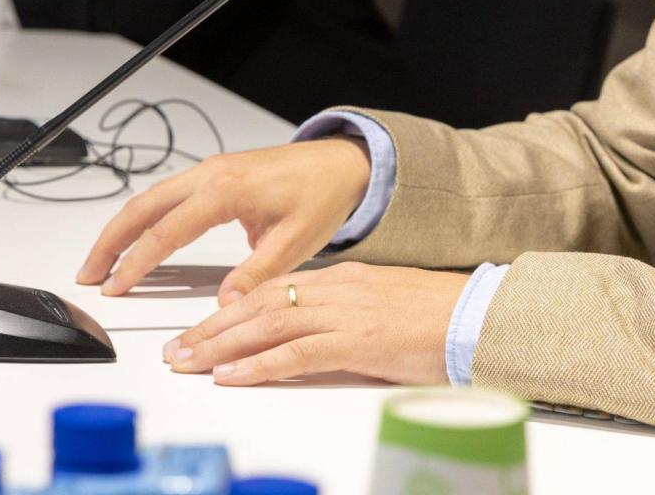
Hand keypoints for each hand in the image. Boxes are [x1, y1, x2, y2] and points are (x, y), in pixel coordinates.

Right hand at [78, 138, 372, 303]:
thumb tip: (225, 305)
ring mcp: (208, 171)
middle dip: (110, 241)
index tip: (115, 286)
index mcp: (225, 190)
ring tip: (101, 262)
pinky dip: (143, 218)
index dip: (136, 262)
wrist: (342, 163)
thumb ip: (257, 275)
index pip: (166, 231)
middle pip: (142, 207)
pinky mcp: (213, 174)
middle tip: (88, 274)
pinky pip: (166, 195)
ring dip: (122, 228)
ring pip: (149, 198)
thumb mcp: (295, 242)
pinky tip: (134, 239)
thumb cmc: (322, 196)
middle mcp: (209, 174)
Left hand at [162, 263, 466, 386]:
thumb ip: (345, 314)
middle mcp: (337, 289)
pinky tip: (231, 375)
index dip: (229, 311)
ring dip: (221, 347)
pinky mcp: (358, 342)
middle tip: (175, 349)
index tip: (200, 329)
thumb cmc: (439, 317)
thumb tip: (312, 333)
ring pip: (267, 326)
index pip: (271, 292)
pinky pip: (296, 353)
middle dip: (210, 329)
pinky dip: (258, 365)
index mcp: (342, 278)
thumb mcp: (382, 306)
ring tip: (188, 362)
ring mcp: (346, 314)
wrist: (480, 316)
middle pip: (258, 306)